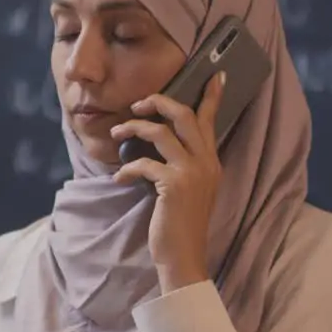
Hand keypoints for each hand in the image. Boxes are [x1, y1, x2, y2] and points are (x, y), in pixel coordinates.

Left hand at [111, 72, 224, 293]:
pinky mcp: (174, 186)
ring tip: (116, 133)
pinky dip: (127, 168)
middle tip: (138, 104)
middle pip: (184, 115)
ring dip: (133, 128)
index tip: (215, 75)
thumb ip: (185, 166)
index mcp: (211, 162)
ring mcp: (191, 173)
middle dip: (158, 102)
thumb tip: (161, 145)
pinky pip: (144, 163)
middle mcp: (206, 163)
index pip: (211, 121)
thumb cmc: (181, 225)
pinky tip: (119, 178)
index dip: (212, 96)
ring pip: (161, 132)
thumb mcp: (190, 190)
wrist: (184, 257)